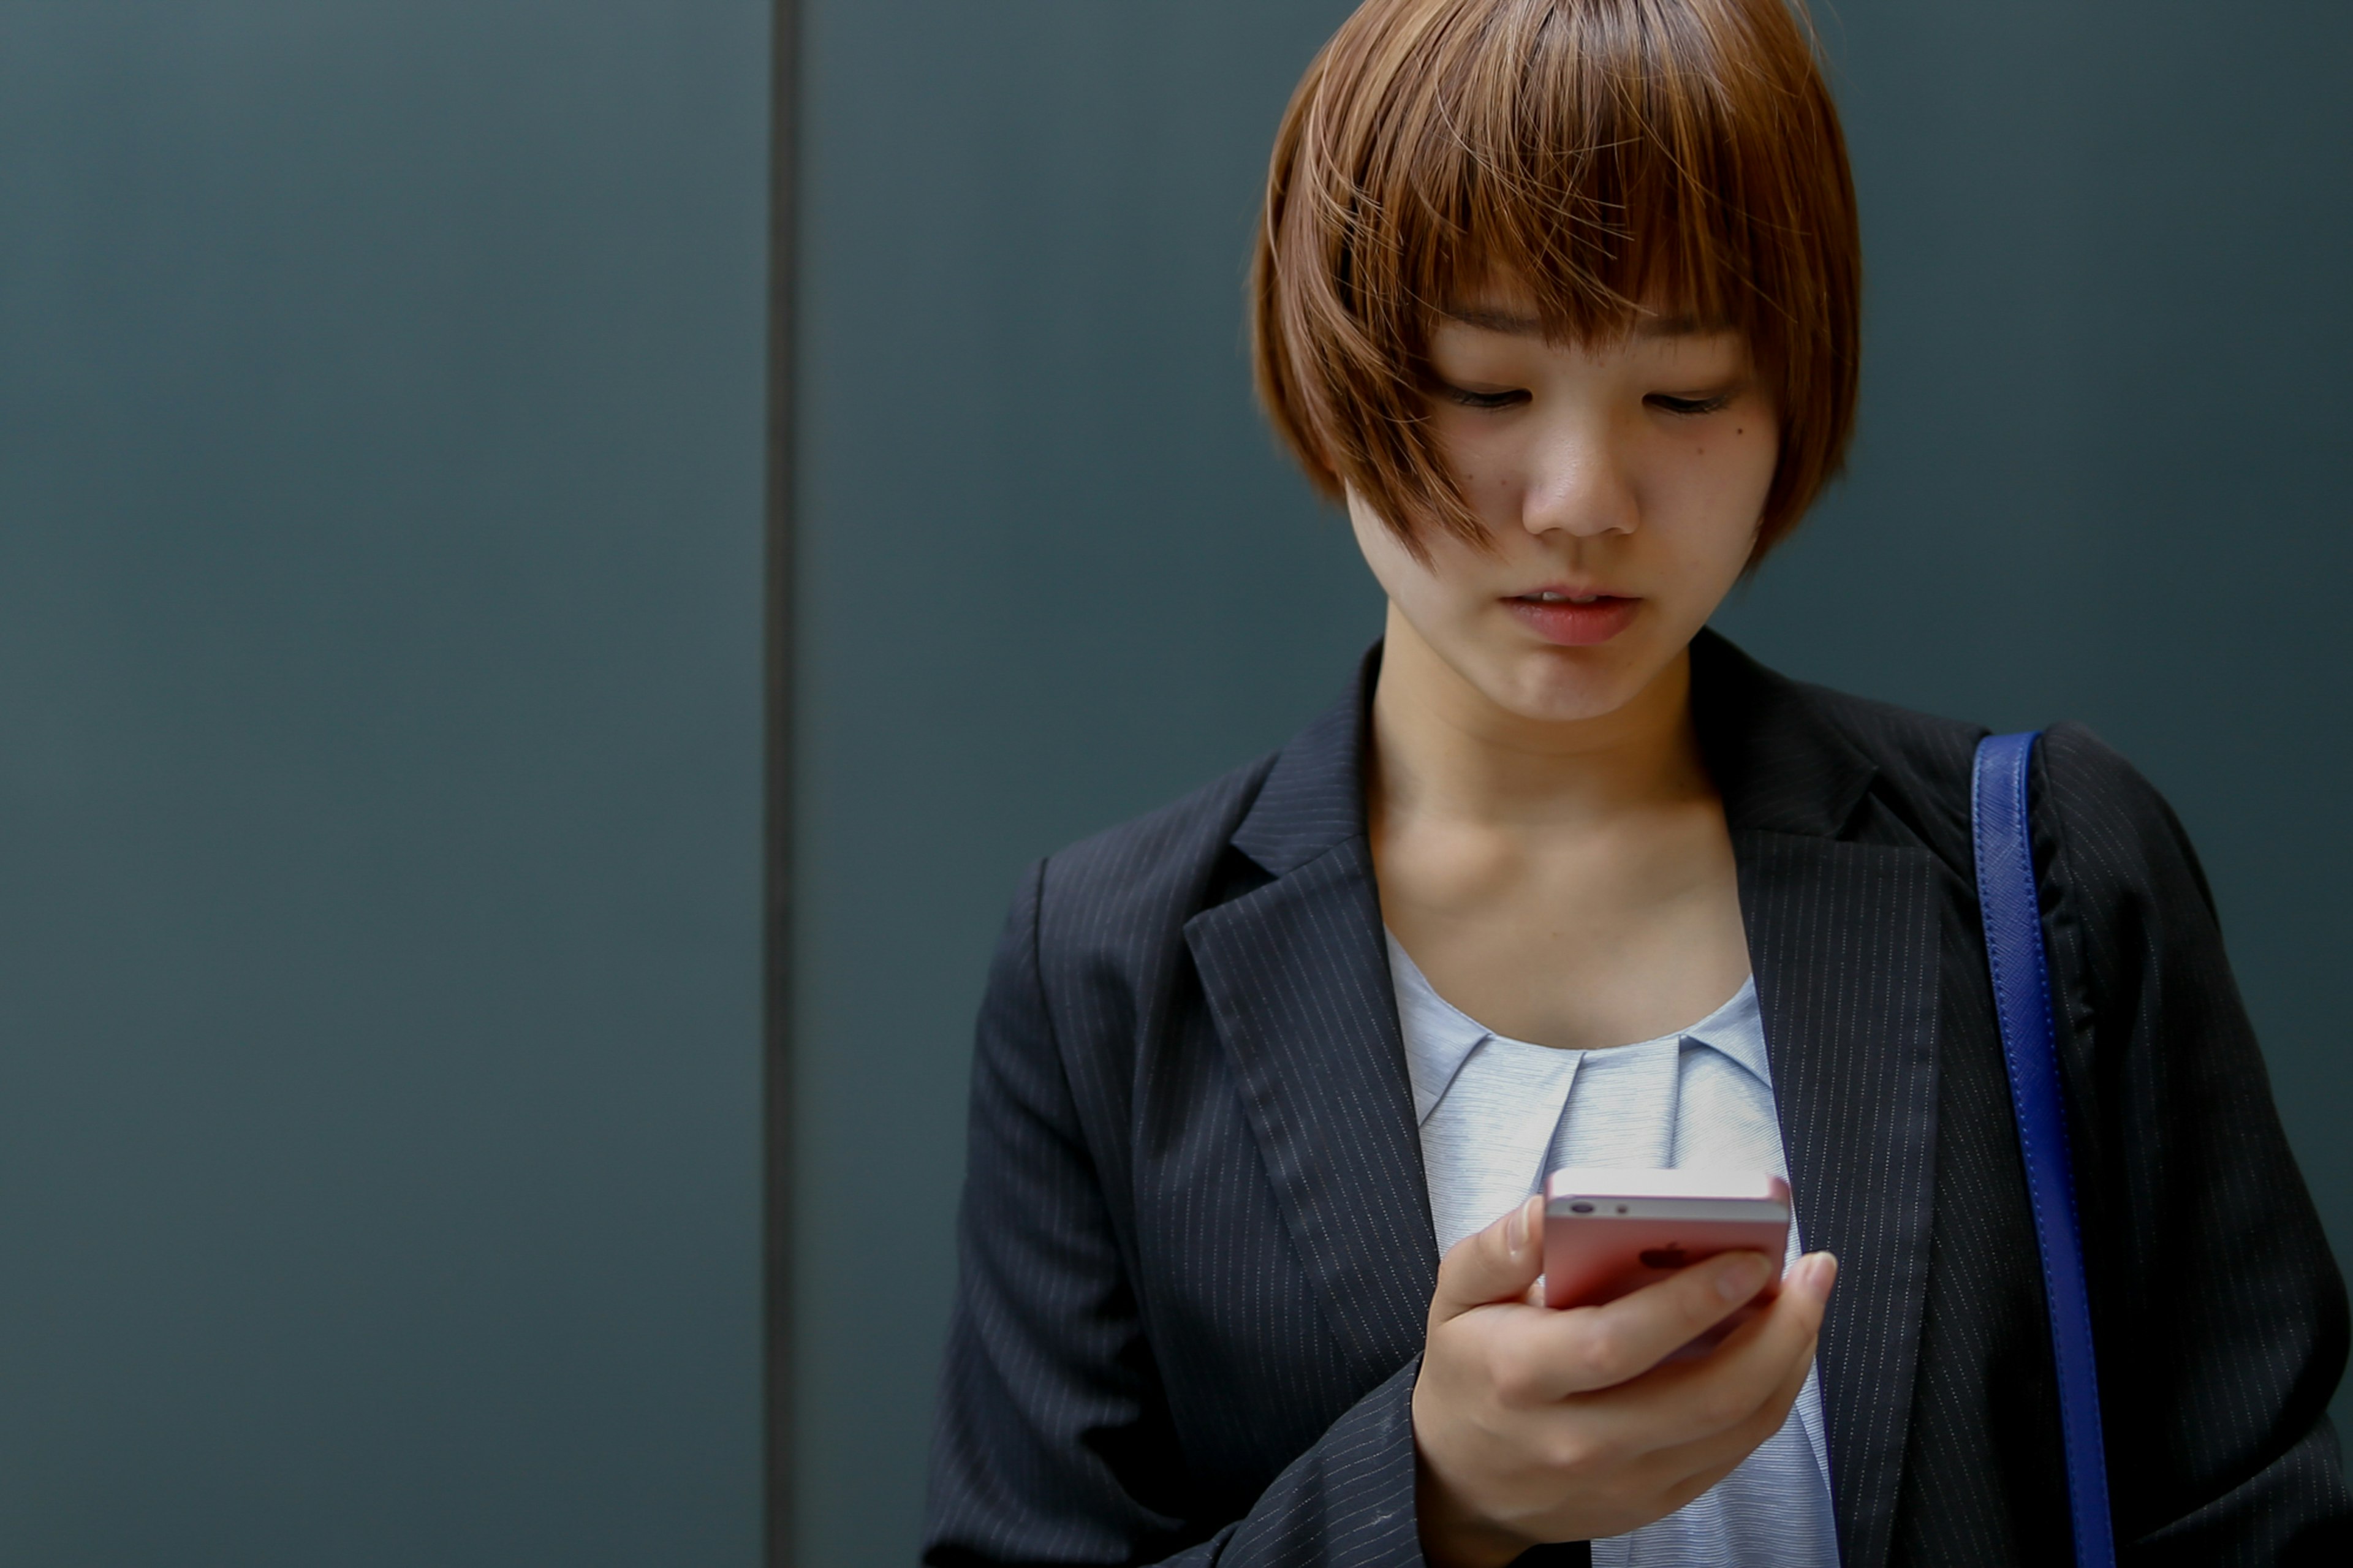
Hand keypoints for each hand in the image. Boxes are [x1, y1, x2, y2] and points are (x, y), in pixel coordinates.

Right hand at [1411, 1195, 1836, 1567]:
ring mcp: (1622, 1480)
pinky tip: (1780, 1347)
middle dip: (1776, 1329)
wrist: (1461, 1483)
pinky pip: (1733, 1451)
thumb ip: (1498, 1248)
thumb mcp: (1454, 1295)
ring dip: (1788, 1359)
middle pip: (1704, 1394)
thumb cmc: (1468, 1370)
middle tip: (1809, 1270)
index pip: (1619, 1342)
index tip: (1748, 1257)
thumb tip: (1546, 1210)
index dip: (1692, 1300)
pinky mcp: (1653, 1501)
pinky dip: (1770, 1395)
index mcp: (1522, 1376)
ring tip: (1808, 1299)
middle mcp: (1577, 1439)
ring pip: (1735, 1427)